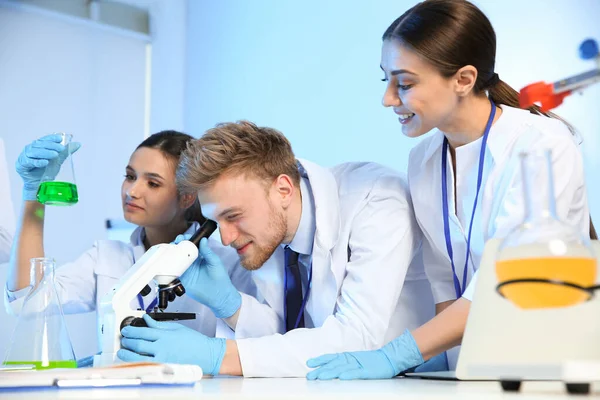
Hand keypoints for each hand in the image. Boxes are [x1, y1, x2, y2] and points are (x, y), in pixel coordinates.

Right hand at [16, 134, 80, 200]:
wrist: (39, 185)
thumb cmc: (47, 171)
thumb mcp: (58, 160)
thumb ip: (65, 152)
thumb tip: (78, 144)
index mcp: (38, 146)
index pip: (44, 139)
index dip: (52, 138)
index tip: (60, 138)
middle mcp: (30, 149)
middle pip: (39, 144)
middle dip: (51, 145)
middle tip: (61, 149)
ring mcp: (24, 157)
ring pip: (34, 152)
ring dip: (45, 153)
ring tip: (54, 155)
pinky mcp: (21, 165)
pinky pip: (29, 162)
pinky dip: (37, 162)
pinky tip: (45, 162)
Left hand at [118, 314, 225, 375]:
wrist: (207, 355)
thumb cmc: (195, 342)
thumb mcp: (177, 328)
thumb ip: (160, 324)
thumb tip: (147, 319)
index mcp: (165, 335)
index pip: (143, 331)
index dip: (131, 330)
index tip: (125, 330)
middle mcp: (162, 347)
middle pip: (138, 344)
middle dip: (127, 341)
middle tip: (123, 339)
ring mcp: (161, 359)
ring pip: (137, 357)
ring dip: (126, 354)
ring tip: (122, 351)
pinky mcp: (163, 368)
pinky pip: (145, 365)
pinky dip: (136, 363)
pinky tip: (132, 361)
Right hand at [177, 236, 240, 318]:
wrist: (219, 294)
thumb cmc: (220, 278)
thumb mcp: (215, 262)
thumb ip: (207, 251)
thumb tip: (203, 240)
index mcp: (200, 256)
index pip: (191, 245)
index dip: (186, 240)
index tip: (183, 237)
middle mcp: (192, 262)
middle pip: (181, 251)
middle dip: (177, 245)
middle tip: (175, 243)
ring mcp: (186, 270)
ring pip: (176, 260)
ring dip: (172, 254)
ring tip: (170, 250)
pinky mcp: (182, 279)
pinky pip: (174, 272)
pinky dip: (170, 267)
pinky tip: (169, 262)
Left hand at [306, 330, 423, 379]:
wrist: (389, 359)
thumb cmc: (372, 362)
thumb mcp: (355, 361)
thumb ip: (344, 364)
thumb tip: (330, 368)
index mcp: (348, 357)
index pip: (331, 357)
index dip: (320, 360)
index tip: (309, 363)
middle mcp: (352, 359)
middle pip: (334, 364)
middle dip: (320, 370)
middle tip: (310, 375)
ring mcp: (360, 365)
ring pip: (342, 369)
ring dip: (330, 372)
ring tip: (320, 376)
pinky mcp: (368, 371)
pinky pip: (357, 373)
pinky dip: (349, 374)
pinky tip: (341, 377)